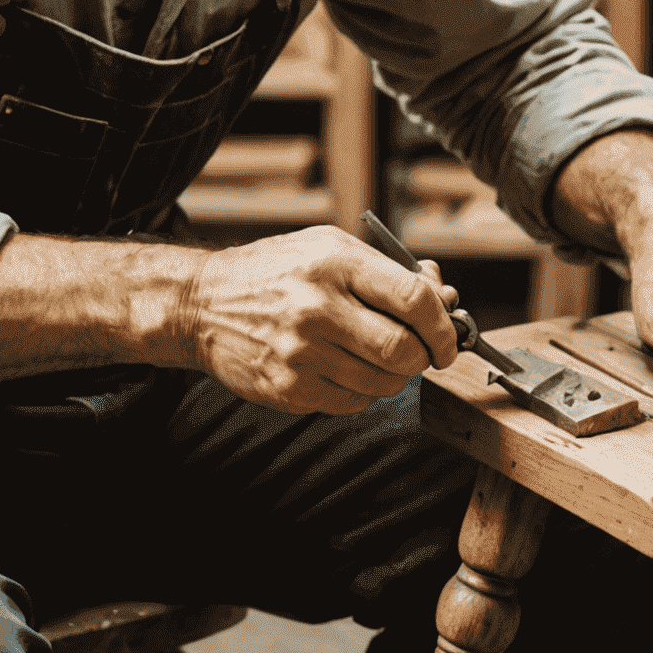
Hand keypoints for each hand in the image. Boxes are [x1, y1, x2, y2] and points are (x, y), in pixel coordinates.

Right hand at [176, 225, 458, 414]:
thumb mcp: (330, 248)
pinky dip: (361, 392)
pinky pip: (353, 404)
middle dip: (423, 356)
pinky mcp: (288, 389)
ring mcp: (300, 352)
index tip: (448, 337)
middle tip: (420, 352)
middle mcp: (317, 307)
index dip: (442, 324)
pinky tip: (343, 368)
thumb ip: (389, 270)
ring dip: (392, 375)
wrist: (204, 303)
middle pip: (403, 349)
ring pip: (382, 383)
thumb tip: (444, 296)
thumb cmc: (277, 271)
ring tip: (374, 356)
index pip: (413, 299)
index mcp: (334, 263)